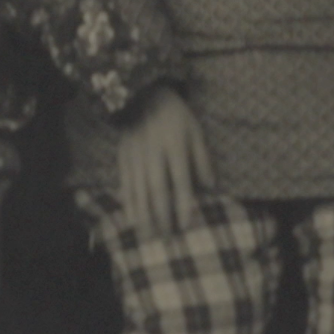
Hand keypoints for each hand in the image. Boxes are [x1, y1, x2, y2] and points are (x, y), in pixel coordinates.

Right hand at [116, 88, 211, 239]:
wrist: (144, 95)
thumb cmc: (176, 116)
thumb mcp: (196, 131)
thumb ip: (202, 159)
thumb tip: (211, 186)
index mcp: (175, 146)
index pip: (180, 181)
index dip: (183, 205)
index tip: (185, 226)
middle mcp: (153, 153)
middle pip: (157, 190)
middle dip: (161, 216)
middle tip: (166, 238)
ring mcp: (135, 155)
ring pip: (139, 190)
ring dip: (143, 215)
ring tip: (148, 235)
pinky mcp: (123, 156)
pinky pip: (124, 182)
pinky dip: (128, 201)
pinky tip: (131, 217)